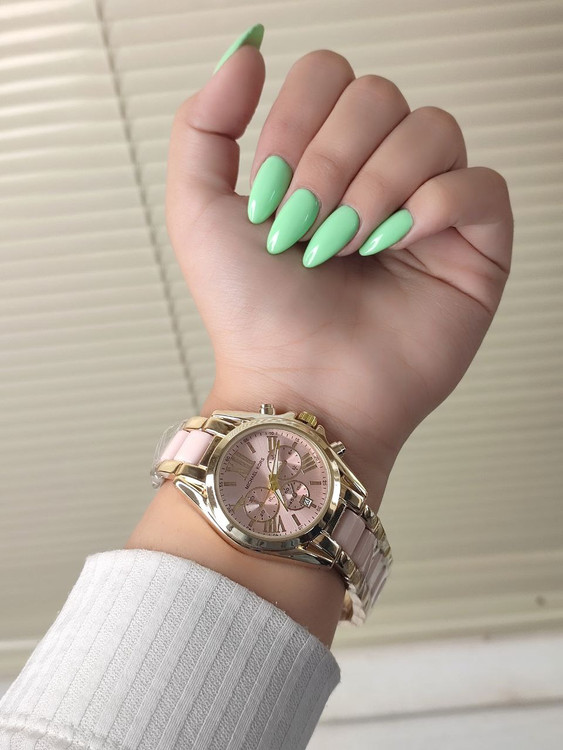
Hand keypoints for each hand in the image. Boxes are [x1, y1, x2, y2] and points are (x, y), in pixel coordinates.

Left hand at [166, 45, 512, 508]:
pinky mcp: (474, 247)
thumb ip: (205, 122)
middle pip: (379, 95)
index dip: (296, 122)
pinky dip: (436, 203)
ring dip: (375, 186)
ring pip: (432, 129)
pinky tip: (398, 243)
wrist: (298, 387)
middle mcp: (378, 174)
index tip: (270, 194)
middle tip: (305, 229)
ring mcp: (429, 209)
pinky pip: (481, 185)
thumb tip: (249, 48)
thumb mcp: (199, 211)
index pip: (330, 77)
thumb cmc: (253, 313)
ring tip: (347, 248)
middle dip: (330, 160)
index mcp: (323, 158)